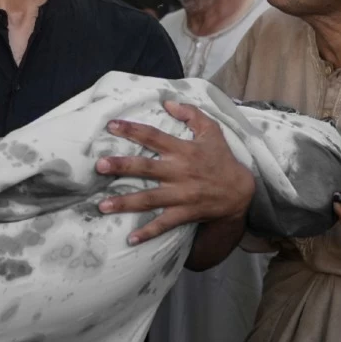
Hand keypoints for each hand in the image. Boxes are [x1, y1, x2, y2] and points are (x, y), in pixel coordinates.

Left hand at [95, 100, 254, 245]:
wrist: (241, 192)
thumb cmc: (222, 159)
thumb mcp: (212, 131)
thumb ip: (191, 114)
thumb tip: (167, 102)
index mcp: (183, 150)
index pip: (153, 136)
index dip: (132, 130)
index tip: (111, 126)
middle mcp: (179, 172)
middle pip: (146, 168)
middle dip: (122, 167)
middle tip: (99, 166)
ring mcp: (181, 195)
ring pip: (149, 199)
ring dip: (125, 203)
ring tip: (101, 205)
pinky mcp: (184, 213)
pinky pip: (164, 224)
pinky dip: (148, 232)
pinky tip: (131, 239)